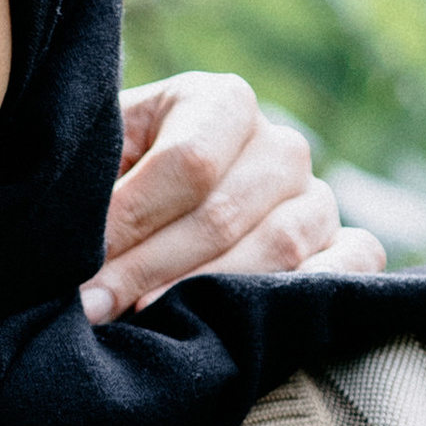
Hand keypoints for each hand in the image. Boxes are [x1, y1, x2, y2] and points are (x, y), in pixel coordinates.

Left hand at [89, 72, 386, 322]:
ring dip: (204, 293)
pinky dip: (310, 292)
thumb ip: (92, 188)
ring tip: (144, 323)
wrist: (149, 206)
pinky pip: (353, 263)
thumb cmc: (112, 180)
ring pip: (278, 247)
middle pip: (223, 215)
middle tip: (93, 308)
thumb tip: (72, 245)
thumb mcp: (95, 162)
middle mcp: (279, 145)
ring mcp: (316, 197)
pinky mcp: (341, 244)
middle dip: (147, 269)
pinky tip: (250, 323)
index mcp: (222, 102)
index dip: (129, 223)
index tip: (77, 269)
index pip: (189, 163)